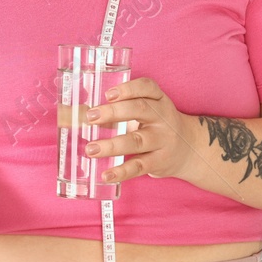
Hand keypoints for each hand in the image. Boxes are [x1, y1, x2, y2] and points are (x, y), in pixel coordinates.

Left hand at [80, 76, 199, 185]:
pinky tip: (106, 174)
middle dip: (114, 112)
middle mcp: (163, 117)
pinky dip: (121, 171)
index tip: (108, 94)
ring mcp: (163, 140)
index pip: (147, 87)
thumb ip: (117, 109)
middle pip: (140, 110)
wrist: (190, 149)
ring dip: (112, 145)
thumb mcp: (147, 111)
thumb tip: (71, 113)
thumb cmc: (157, 126)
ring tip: (91, 149)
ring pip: (137, 140)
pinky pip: (139, 166)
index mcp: (159, 100)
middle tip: (90, 116)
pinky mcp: (160, 161)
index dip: (128, 89)